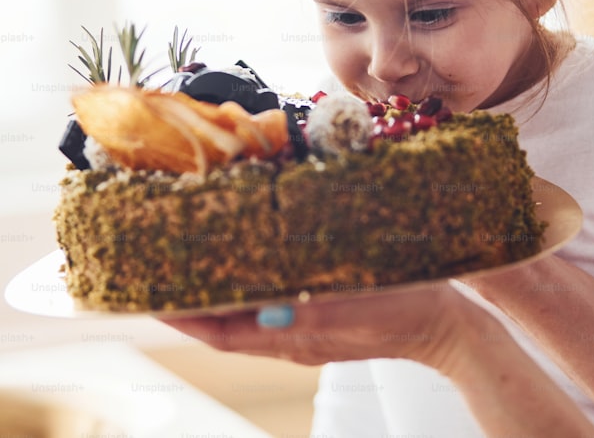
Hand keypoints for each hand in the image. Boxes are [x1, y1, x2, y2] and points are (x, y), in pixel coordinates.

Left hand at [161, 281, 468, 371]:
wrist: (449, 325)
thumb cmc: (406, 313)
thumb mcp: (358, 309)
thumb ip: (311, 311)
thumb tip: (266, 310)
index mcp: (292, 340)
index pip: (220, 331)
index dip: (180, 313)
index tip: (145, 294)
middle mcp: (288, 336)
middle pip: (225, 320)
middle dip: (187, 298)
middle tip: (154, 267)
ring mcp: (303, 325)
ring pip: (245, 308)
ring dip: (214, 286)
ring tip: (186, 257)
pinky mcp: (320, 310)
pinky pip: (271, 298)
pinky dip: (249, 279)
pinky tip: (246, 254)